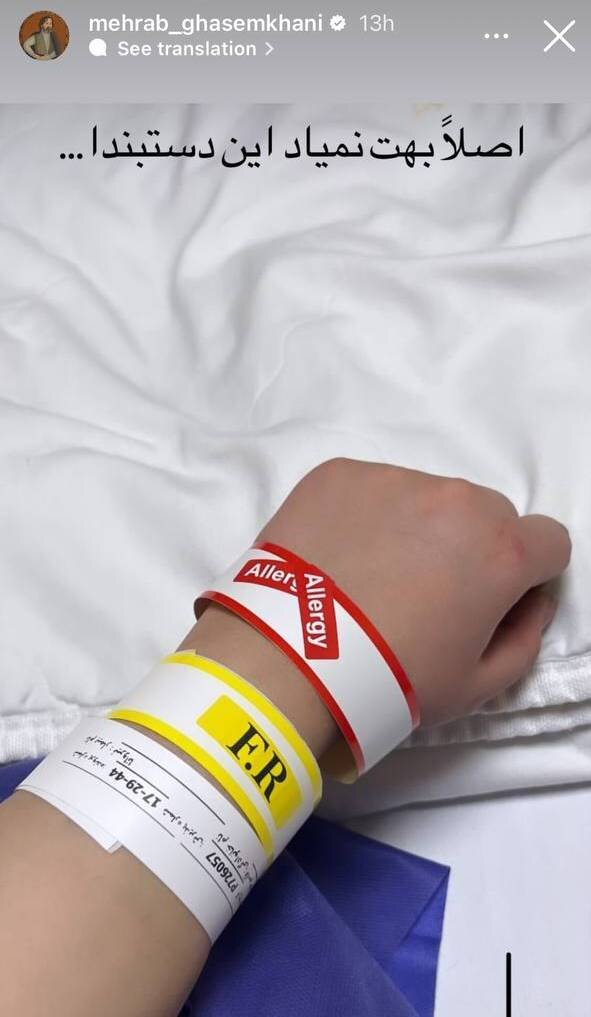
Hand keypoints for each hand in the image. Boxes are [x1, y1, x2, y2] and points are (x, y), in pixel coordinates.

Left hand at [258, 459, 570, 726]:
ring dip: (415, 527)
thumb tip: (531, 601)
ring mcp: (395, 480)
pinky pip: (371, 489)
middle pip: (487, 514)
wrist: (290, 657)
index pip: (549, 542)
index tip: (492, 599)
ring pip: (427, 497)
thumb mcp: (476, 686)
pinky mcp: (342, 473)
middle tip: (425, 592)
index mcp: (502, 550)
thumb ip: (525, 639)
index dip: (526, 574)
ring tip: (371, 576)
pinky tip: (337, 557)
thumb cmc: (391, 678)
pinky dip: (363, 516)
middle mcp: (457, 500)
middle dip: (471, 547)